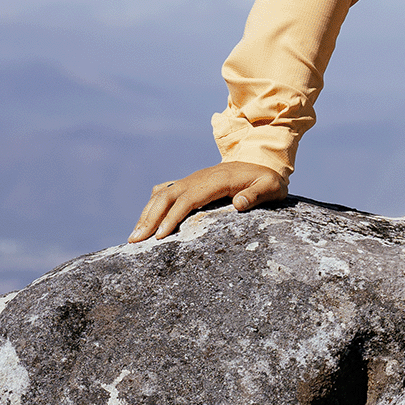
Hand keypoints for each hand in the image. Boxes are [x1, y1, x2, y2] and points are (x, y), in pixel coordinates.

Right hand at [128, 161, 287, 242]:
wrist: (261, 162)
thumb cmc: (267, 180)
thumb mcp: (271, 187)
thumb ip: (258, 194)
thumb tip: (240, 203)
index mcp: (217, 180)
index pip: (189, 199)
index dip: (172, 217)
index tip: (160, 236)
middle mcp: (199, 177)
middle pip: (167, 196)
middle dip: (150, 218)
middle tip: (135, 241)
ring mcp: (192, 179)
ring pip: (162, 193)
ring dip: (146, 213)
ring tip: (134, 235)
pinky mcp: (190, 182)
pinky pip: (165, 191)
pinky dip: (153, 205)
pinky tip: (145, 220)